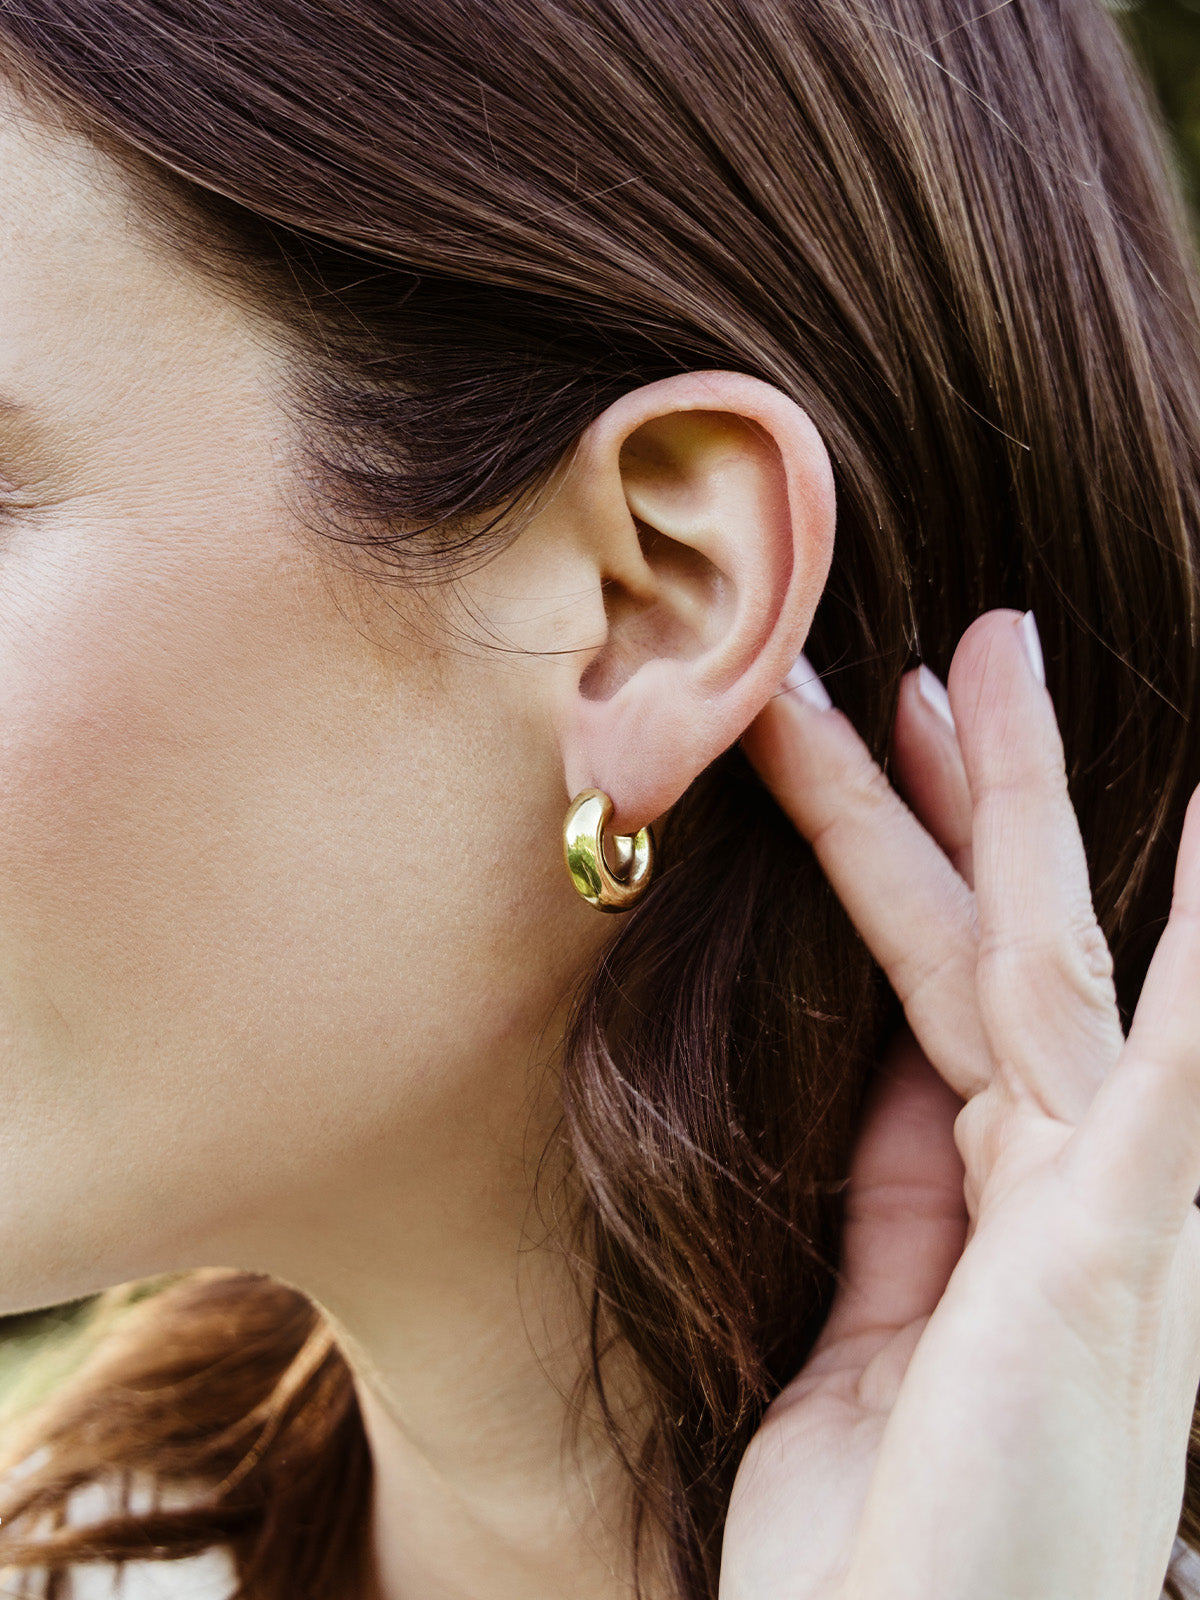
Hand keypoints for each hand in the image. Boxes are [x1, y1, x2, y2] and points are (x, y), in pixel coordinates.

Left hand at [721, 609, 1199, 1599]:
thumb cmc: (884, 1558)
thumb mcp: (871, 1340)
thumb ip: (901, 1205)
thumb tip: (895, 1085)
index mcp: (1006, 1209)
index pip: (946, 993)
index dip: (903, 863)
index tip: (875, 755)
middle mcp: (1073, 1189)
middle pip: (996, 943)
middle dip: (967, 790)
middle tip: (945, 654)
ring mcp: (1109, 1209)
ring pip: (1039, 957)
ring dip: (1009, 799)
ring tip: (980, 656)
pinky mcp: (1119, 1242)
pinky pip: (1172, 1051)